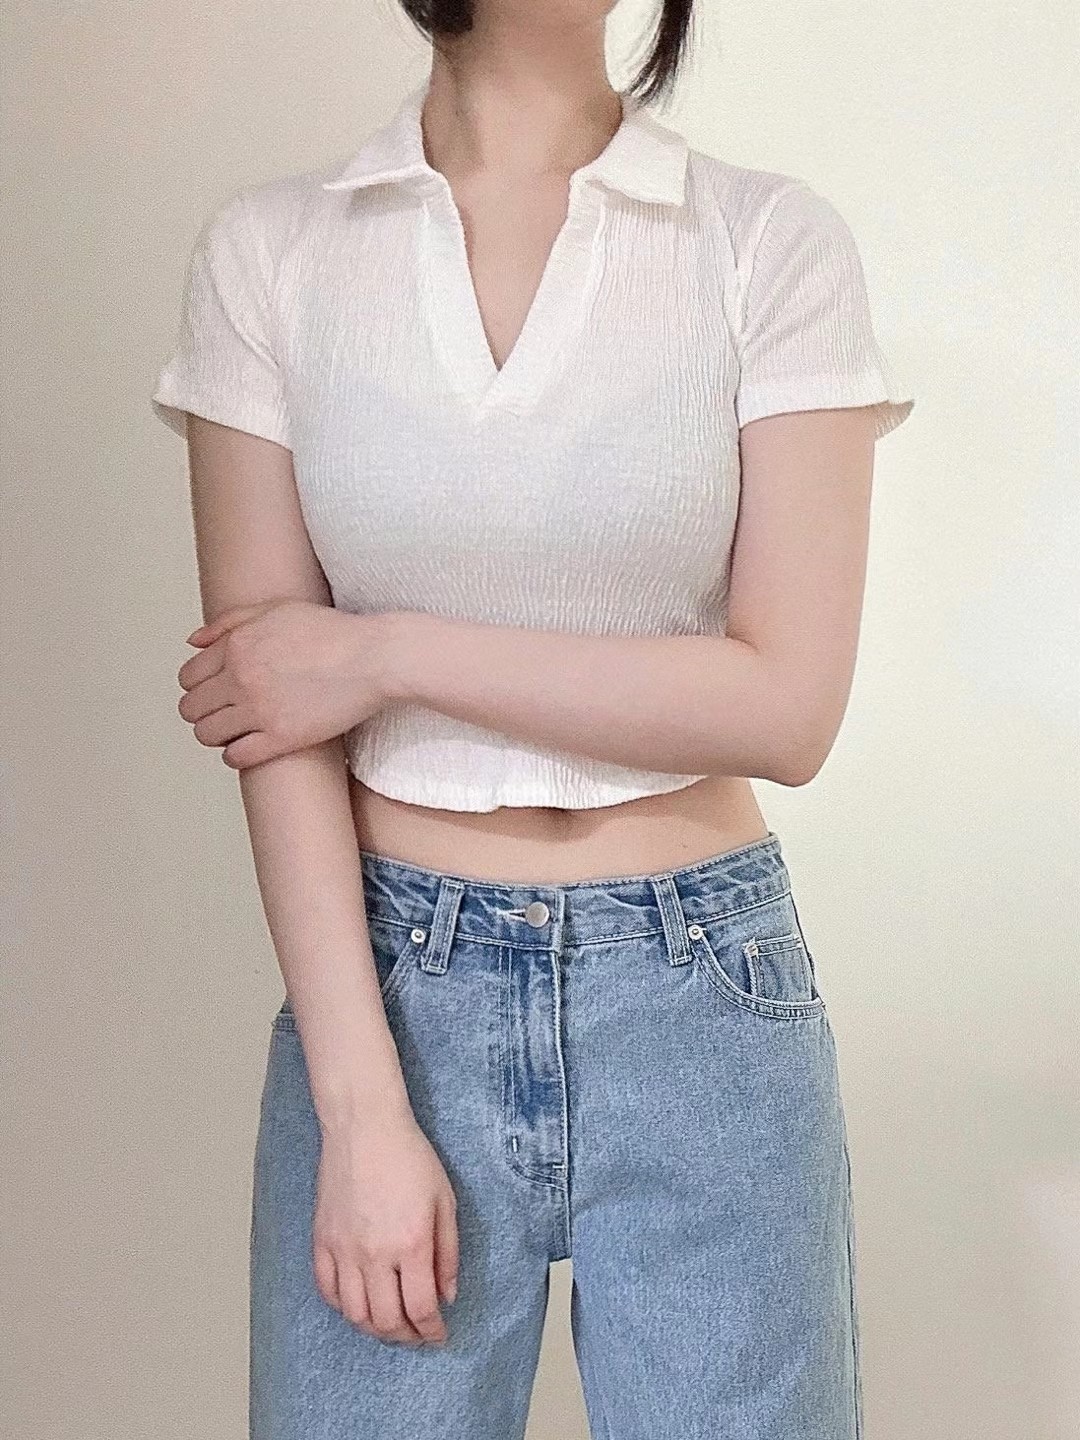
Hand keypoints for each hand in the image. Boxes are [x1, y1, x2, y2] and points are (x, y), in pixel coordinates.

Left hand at [177, 600, 396, 767]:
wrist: (373, 658)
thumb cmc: (332, 632)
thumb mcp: (276, 609)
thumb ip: (230, 622)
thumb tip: (193, 641)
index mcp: (236, 646)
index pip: (188, 678)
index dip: (197, 687)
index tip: (213, 693)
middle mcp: (241, 678)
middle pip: (191, 709)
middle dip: (203, 712)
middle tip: (223, 713)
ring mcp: (260, 710)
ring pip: (207, 735)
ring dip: (216, 734)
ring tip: (235, 731)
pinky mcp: (282, 738)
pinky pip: (236, 756)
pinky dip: (236, 755)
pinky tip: (250, 746)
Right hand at [314, 1107, 459, 1345]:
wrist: (364, 1127)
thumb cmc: (409, 1157)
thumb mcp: (444, 1201)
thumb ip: (448, 1253)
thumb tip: (447, 1295)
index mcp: (411, 1243)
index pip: (420, 1308)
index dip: (431, 1331)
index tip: (438, 1335)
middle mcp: (375, 1254)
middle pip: (386, 1320)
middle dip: (406, 1336)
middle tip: (417, 1335)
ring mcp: (344, 1249)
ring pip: (355, 1314)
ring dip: (374, 1329)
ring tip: (390, 1325)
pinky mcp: (322, 1240)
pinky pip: (327, 1290)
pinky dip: (343, 1307)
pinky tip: (358, 1304)